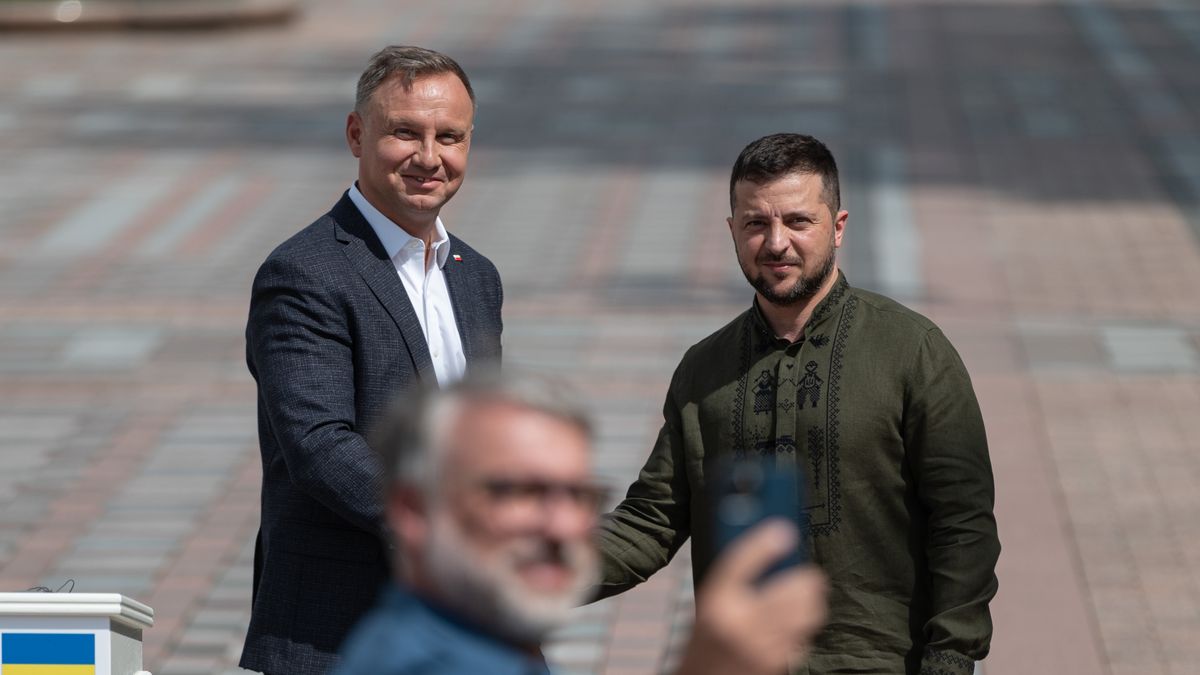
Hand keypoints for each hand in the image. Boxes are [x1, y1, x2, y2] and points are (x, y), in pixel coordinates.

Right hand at [675, 520, 827, 674]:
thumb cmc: (704, 640)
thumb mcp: (708, 603)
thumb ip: (733, 579)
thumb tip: (766, 545)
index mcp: (716, 601)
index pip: (740, 560)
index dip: (764, 541)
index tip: (783, 530)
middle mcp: (740, 622)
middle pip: (796, 587)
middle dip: (807, 577)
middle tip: (805, 574)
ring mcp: (762, 645)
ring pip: (809, 612)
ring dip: (813, 600)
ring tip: (806, 597)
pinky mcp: (777, 663)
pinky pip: (805, 636)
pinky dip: (805, 627)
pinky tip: (795, 625)